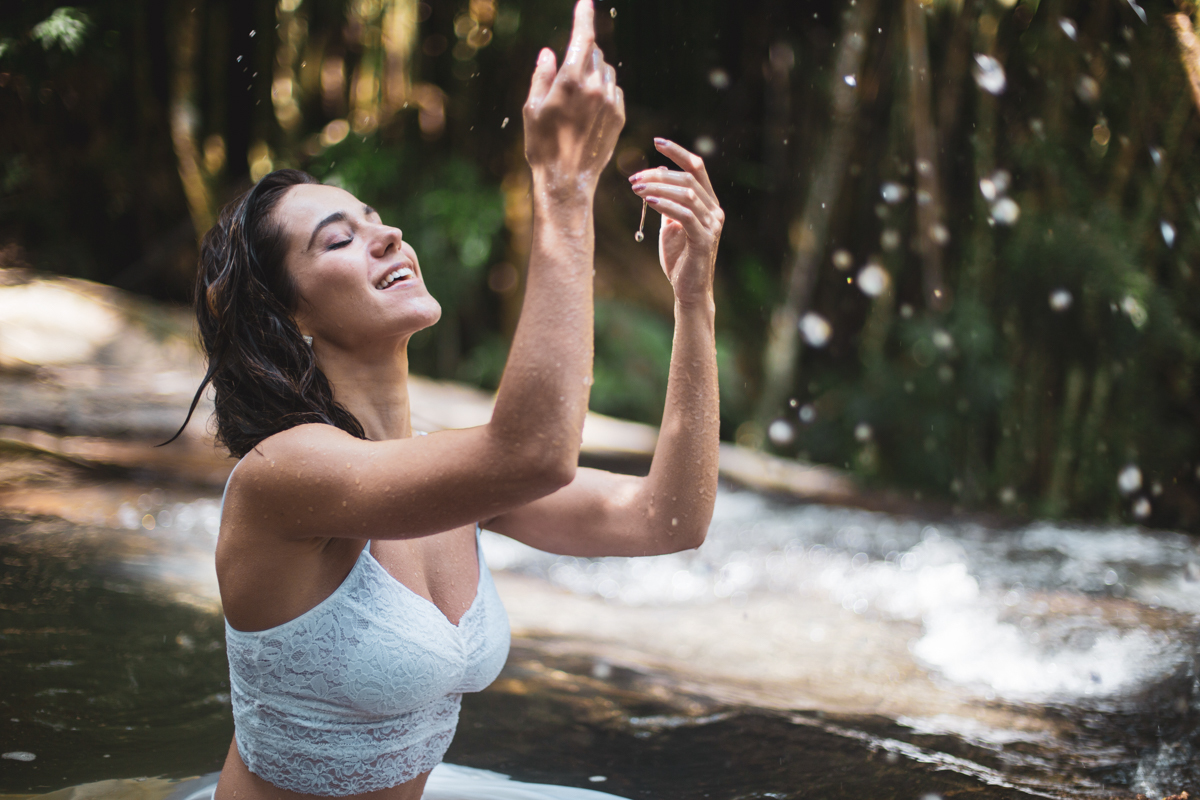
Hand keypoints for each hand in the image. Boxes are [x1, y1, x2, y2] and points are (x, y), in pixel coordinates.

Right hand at [522, 0, 624, 188]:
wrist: (567, 180)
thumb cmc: (542, 145)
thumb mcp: (532, 108)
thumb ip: (542, 75)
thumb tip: (549, 52)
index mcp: (571, 80)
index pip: (583, 36)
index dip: (584, 15)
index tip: (586, 1)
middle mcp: (595, 87)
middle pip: (594, 53)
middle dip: (582, 54)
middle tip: (566, 74)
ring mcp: (610, 102)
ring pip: (605, 71)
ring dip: (593, 73)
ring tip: (576, 98)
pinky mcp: (619, 116)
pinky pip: (613, 90)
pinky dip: (603, 91)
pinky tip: (589, 111)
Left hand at [629, 139, 723, 307]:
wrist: (689, 289)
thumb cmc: (679, 258)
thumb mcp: (670, 224)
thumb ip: (667, 201)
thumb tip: (658, 174)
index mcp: (708, 203)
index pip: (697, 168)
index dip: (678, 152)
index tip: (656, 142)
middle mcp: (714, 211)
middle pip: (688, 179)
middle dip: (659, 175)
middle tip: (634, 179)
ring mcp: (712, 225)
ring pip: (687, 194)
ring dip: (659, 187)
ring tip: (636, 189)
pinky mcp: (705, 240)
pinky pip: (686, 215)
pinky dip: (666, 205)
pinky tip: (649, 201)